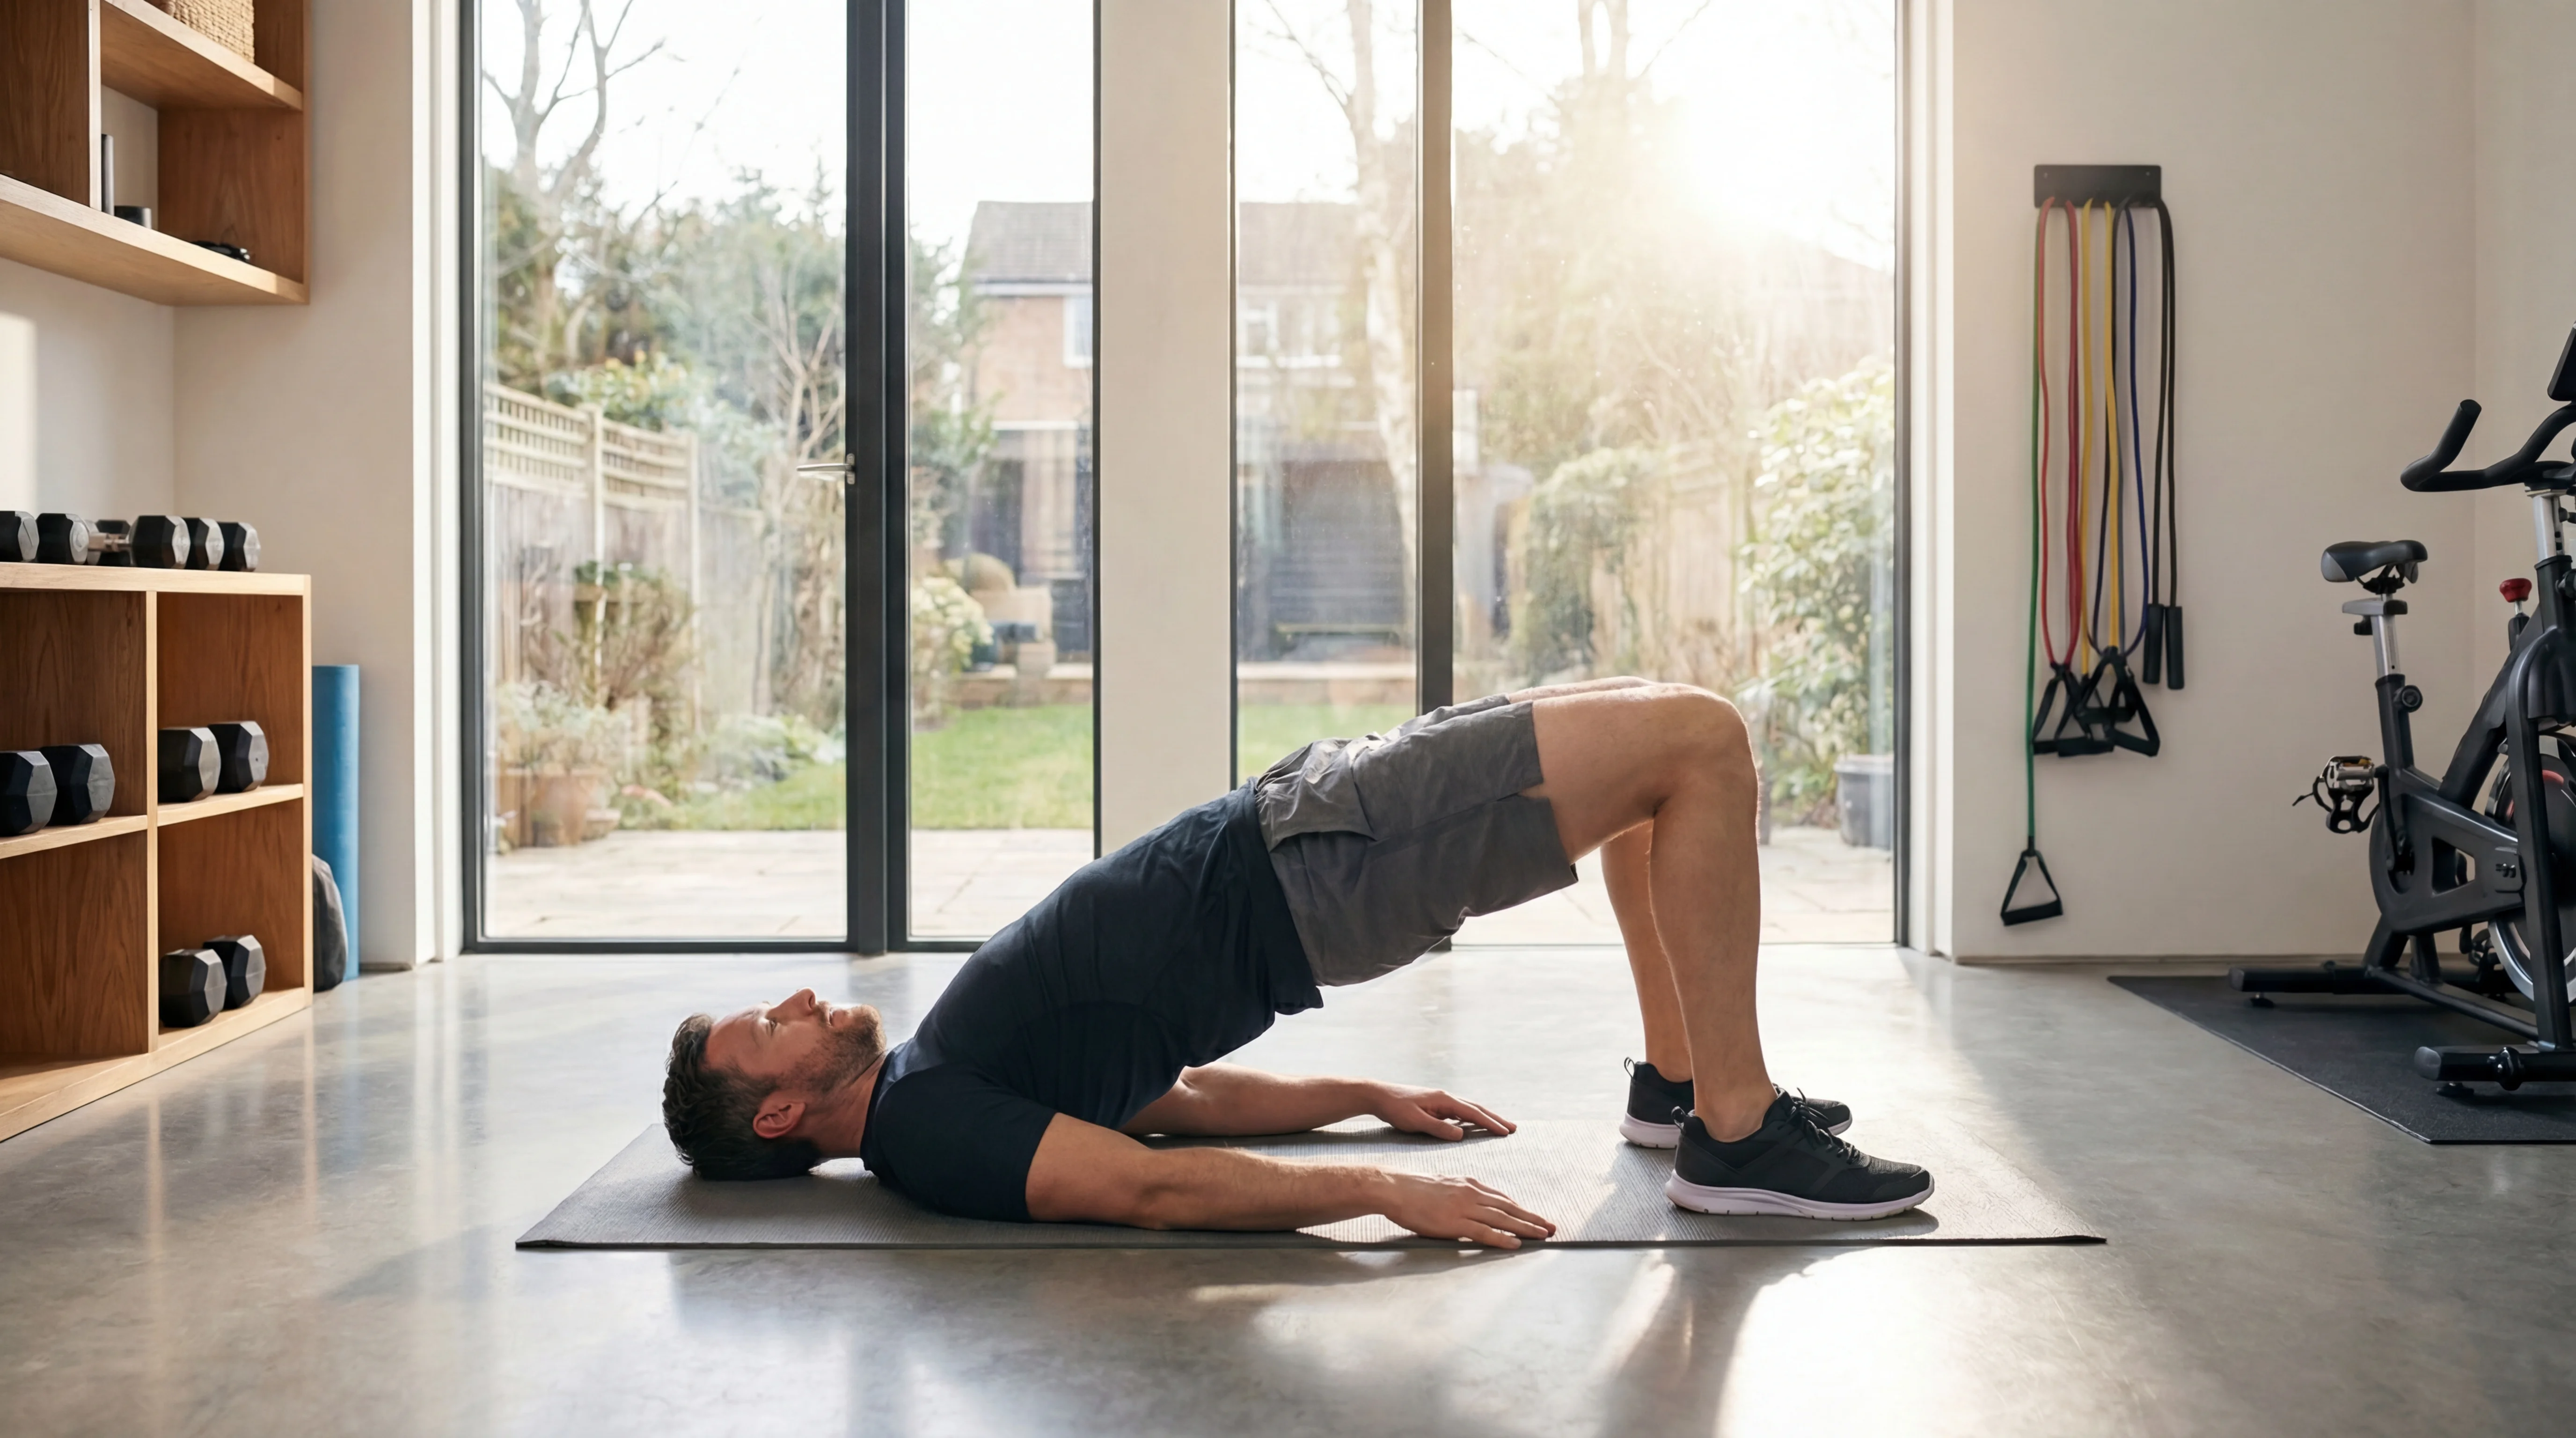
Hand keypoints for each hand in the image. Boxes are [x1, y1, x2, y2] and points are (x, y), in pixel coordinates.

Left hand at [1368, 1083, 1515, 1140]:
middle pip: (1476, 1108)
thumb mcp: (1416, 1122)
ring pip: (1469, 1109)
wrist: (1379, 1095)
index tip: (1506, 1131)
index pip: (1472, 1113)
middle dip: (1495, 1118)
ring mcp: (1441, 1100)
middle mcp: (1446, 1097)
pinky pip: (1459, 1111)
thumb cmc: (1395, 1108)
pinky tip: (1474, 1124)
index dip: (1490, 1123)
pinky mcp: (1435, 1105)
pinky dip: (1472, 1117)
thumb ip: (1438, 1128)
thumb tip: (1461, 1135)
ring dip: (1485, 1117)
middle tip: (1513, 1128)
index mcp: (1444, 1100)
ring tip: (1500, 1126)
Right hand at [1376, 1171, 1555, 1248]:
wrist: (1396, 1188)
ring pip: (1503, 1219)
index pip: (1502, 1198)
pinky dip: (1502, 1238)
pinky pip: (1485, 1232)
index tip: (1536, 1216)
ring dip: (1526, 1228)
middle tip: (1551, 1226)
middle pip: (1509, 1207)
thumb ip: (1461, 1192)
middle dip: (1533, 1218)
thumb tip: (1472, 1201)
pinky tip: (1516, 1243)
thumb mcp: (1444, 1184)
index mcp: (1470, 1184)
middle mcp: (1472, 1194)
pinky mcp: (1455, 1222)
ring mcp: (1465, 1208)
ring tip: (1543, 1235)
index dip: (1522, 1209)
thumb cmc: (1414, 1188)